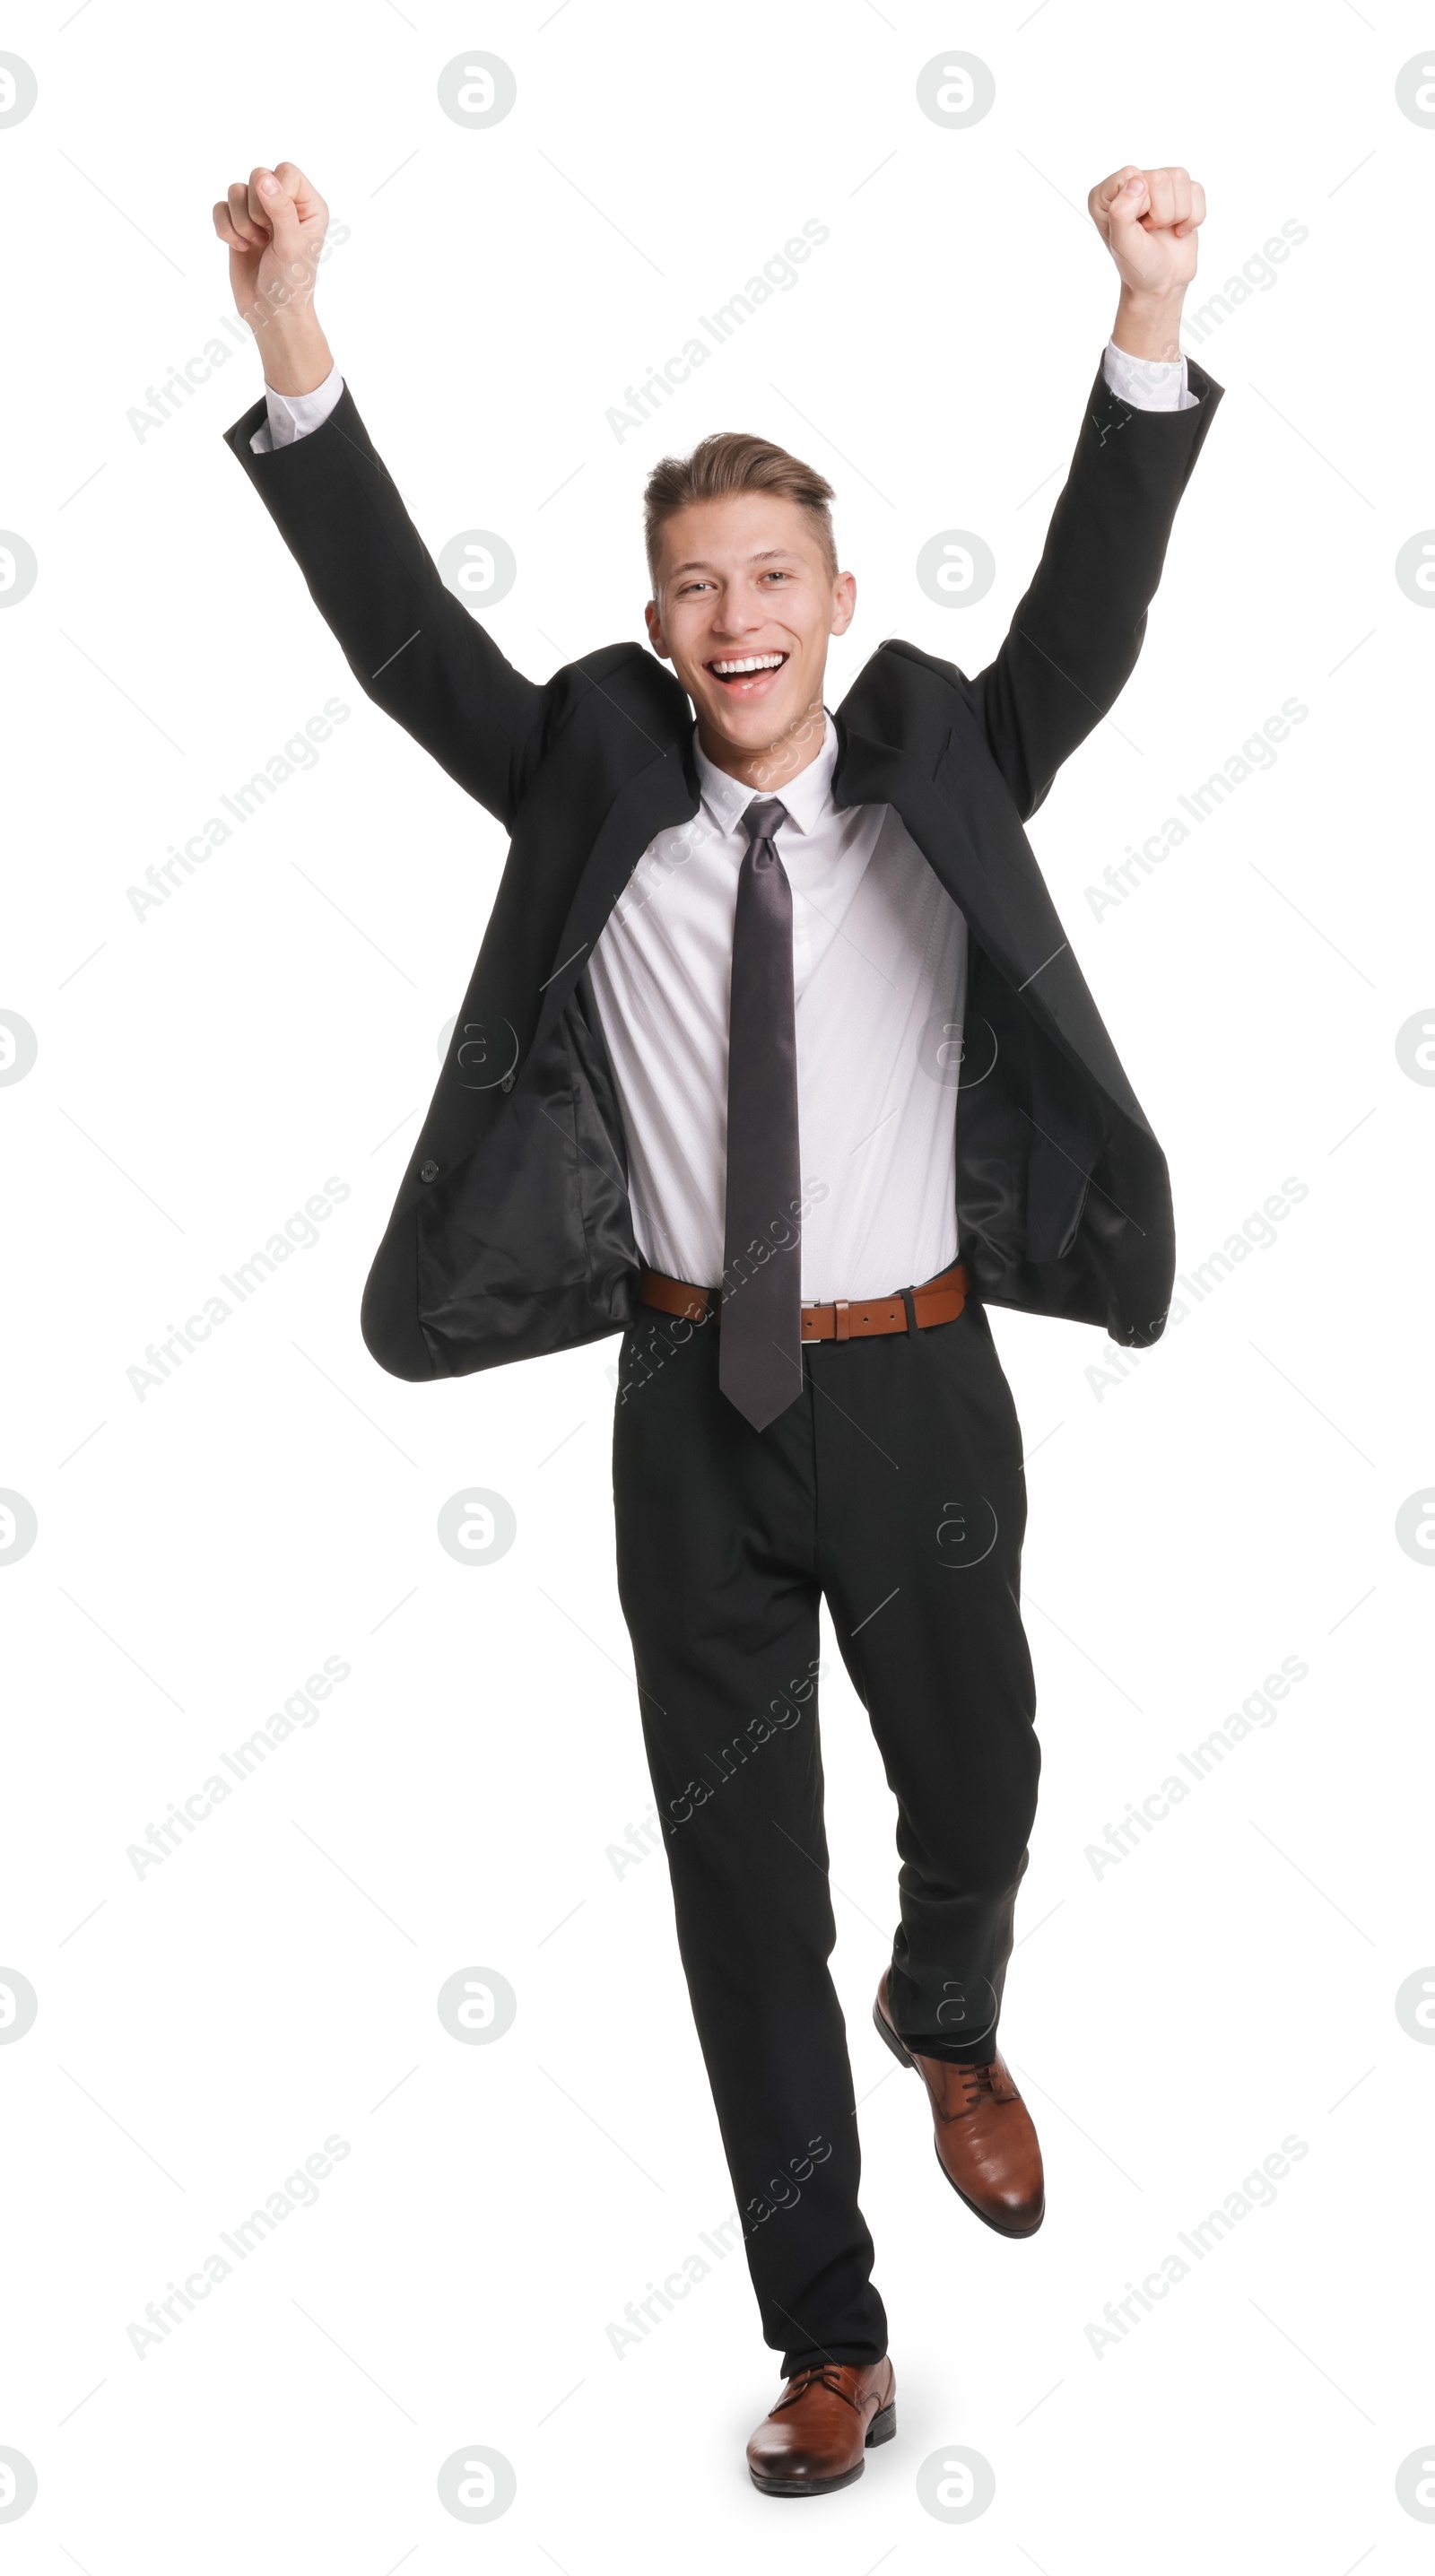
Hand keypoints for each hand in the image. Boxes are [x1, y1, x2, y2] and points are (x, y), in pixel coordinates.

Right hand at [212, 162, 331, 392]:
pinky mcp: (238, 224)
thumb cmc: (291, 283)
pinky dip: (225, 228)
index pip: (285, 171)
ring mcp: (259, 213)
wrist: (271, 313)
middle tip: (266, 236)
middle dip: (255, 209)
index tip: (278, 224)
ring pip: (234, 190)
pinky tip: (241, 247)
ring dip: (240, 222)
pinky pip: (220, 207)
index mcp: (308, 205)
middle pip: (257, 175)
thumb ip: (281, 208)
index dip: (275, 192)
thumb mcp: (291, 245)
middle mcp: (285, 203)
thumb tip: (263, 177)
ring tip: (255, 244)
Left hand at [1088, 165, 1204, 302]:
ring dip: (1178, 214)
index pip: (1132, 174)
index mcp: (1105, 195)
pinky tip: (1178, 229)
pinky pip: (1197, 190)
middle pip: (1160, 178)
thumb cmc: (1138, 265)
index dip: (1141, 204)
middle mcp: (1129, 184)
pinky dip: (1193, 217)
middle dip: (1162, 213)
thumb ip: (1121, 212)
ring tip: (1163, 229)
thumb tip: (1138, 181)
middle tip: (1151, 231)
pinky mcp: (1180, 192)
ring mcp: (1155, 185)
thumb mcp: (1123, 244)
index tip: (1137, 228)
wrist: (1162, 282)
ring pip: (1180, 178)